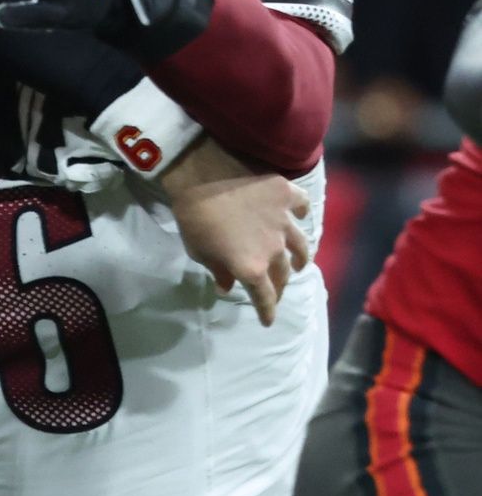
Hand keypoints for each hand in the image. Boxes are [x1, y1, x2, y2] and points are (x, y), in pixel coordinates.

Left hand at [158, 136, 310, 326]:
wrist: (199, 175)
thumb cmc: (193, 216)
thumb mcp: (198, 251)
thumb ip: (217, 271)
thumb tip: (227, 287)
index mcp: (252, 267)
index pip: (265, 297)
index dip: (267, 311)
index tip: (268, 321)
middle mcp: (274, 248)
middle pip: (282, 274)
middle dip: (280, 286)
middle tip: (277, 289)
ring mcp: (283, 221)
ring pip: (301, 245)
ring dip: (301, 258)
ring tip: (299, 263)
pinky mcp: (284, 194)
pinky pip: (302, 205)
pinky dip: (303, 212)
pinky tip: (301, 215)